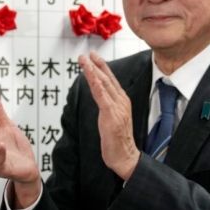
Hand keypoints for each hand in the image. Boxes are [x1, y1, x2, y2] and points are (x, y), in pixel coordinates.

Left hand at [79, 52, 138, 179]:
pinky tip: (90, 75)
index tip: (93, 57)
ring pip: (104, 84)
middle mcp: (121, 101)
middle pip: (107, 79)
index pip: (110, 80)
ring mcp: (117, 107)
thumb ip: (107, 106)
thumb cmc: (117, 140)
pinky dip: (96, 84)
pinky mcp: (111, 115)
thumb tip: (99, 97)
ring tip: (84, 60)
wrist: (125, 156)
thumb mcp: (111, 118)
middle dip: (97, 65)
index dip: (102, 67)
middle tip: (87, 53)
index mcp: (121, 101)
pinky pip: (102, 96)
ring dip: (93, 70)